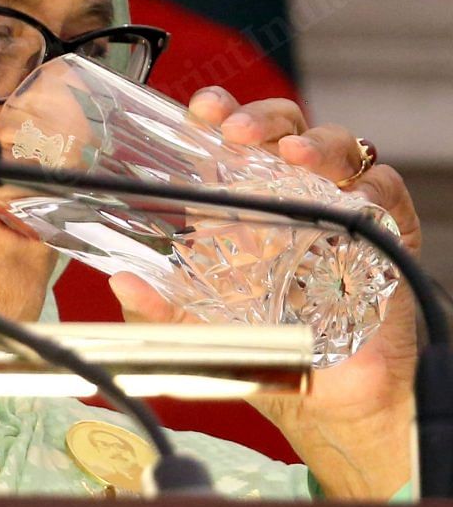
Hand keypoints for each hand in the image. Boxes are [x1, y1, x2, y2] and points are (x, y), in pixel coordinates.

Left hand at [109, 86, 419, 500]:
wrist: (330, 397)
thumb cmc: (267, 351)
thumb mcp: (200, 332)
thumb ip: (159, 308)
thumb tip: (120, 281)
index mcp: (248, 202)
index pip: (234, 141)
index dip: (222, 114)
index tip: (202, 108)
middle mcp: (295, 194)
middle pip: (286, 129)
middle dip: (263, 118)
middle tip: (238, 131)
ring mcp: (341, 207)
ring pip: (340, 147)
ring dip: (317, 143)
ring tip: (294, 156)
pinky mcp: (386, 232)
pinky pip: (386, 190)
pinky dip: (373, 184)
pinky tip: (354, 193)